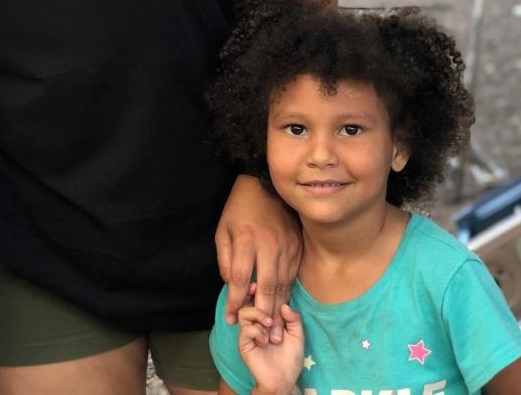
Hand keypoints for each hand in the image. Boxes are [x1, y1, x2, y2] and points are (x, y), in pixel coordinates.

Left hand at [216, 174, 301, 343]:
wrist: (264, 184)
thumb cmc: (239, 209)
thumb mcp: (222, 230)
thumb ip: (225, 259)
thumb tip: (231, 286)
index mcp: (246, 240)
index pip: (241, 278)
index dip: (235, 302)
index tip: (231, 319)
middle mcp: (269, 245)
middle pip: (267, 286)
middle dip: (262, 313)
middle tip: (260, 335)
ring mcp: (287, 245)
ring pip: (283, 283)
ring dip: (278, 309)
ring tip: (274, 330)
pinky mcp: (298, 246)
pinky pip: (293, 274)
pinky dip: (288, 292)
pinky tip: (283, 307)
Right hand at [237, 299, 303, 394]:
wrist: (284, 380)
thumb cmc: (290, 359)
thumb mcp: (297, 336)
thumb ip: (293, 319)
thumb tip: (284, 305)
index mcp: (266, 320)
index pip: (258, 300)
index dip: (258, 290)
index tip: (263, 284)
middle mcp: (255, 325)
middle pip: (247, 301)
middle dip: (253, 295)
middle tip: (259, 293)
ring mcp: (249, 335)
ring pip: (244, 312)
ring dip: (257, 314)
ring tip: (268, 323)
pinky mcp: (244, 345)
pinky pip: (246, 330)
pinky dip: (257, 331)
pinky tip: (265, 340)